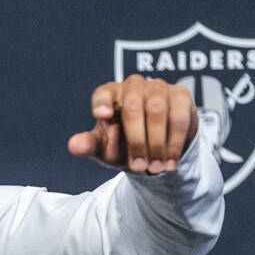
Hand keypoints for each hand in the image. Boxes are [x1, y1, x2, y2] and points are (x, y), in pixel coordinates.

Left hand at [67, 75, 198, 173]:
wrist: (154, 147)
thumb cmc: (123, 144)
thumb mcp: (105, 149)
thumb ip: (90, 145)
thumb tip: (74, 146)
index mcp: (110, 95)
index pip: (103, 93)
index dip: (102, 102)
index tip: (103, 116)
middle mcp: (133, 86)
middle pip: (132, 106)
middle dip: (137, 141)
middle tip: (140, 167)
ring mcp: (158, 87)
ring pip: (158, 111)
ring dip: (157, 144)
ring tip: (156, 168)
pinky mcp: (180, 94)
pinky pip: (179, 116)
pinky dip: (175, 141)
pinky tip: (171, 162)